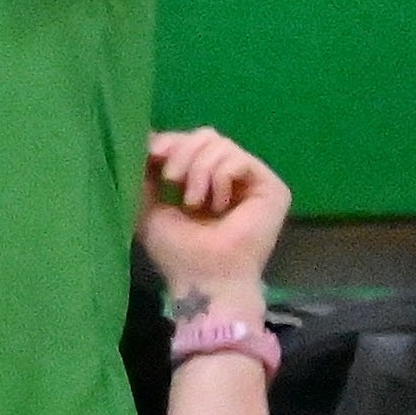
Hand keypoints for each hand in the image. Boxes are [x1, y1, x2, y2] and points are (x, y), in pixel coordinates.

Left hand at [138, 122, 292, 304]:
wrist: (205, 279)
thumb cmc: (178, 251)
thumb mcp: (150, 207)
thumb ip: (146, 175)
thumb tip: (144, 139)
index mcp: (203, 180)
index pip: (190, 141)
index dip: (170, 141)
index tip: (151, 153)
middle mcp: (230, 177)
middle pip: (205, 136)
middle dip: (181, 153)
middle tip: (171, 181)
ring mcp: (252, 181)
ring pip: (220, 144)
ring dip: (198, 171)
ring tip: (194, 203)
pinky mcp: (271, 187)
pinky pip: (239, 159)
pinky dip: (219, 178)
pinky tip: (218, 206)